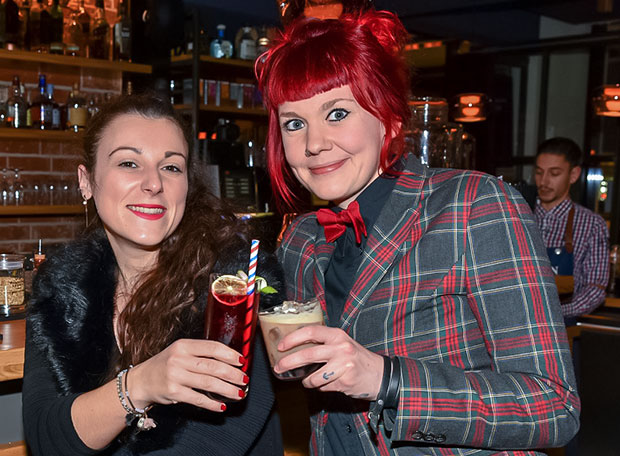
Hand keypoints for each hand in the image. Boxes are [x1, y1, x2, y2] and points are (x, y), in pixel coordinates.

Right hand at [127, 339, 248, 411]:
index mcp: (183, 345)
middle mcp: (179, 359)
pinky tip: (221, 405)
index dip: (230, 354)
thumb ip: (200, 353)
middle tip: (244, 378)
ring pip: (208, 382)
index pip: (212, 347)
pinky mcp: (173, 392)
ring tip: (238, 392)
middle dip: (232, 373)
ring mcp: (176, 376)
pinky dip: (212, 403)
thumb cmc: (165, 365)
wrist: (141, 381)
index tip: (241, 360)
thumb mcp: (180, 352)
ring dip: (227, 389)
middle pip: (213, 366)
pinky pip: (198, 398)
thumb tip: (229, 360)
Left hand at [274, 326, 383, 399]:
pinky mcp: (345, 381)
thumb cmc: (356, 358)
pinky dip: (321, 388)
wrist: (379, 374)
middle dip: (288, 363)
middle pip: (307, 355)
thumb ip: (323, 344)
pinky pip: (323, 387)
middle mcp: (341, 347)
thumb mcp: (341, 343)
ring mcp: (344, 365)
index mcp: (337, 335)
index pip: (310, 332)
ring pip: (314, 377)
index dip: (292, 338)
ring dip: (307, 382)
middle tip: (278, 368)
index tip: (281, 346)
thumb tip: (295, 349)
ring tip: (309, 381)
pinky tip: (329, 384)